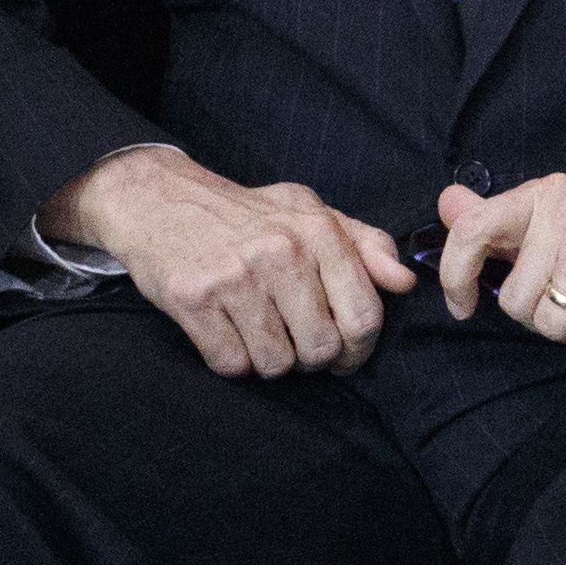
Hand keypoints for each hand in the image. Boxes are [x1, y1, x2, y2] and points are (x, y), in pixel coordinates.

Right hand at [48, 148, 414, 377]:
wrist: (160, 201)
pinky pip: (232, 364)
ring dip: (270, 361)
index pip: (363, 317)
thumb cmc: (245, 214)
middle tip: (296, 345)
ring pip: (276, 363)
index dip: (359, 350)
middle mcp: (280, 253)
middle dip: (312, 359)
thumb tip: (405, 282)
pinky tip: (227, 332)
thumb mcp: (309, 211)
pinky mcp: (193, 300)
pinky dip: (232, 361)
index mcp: (318, 232)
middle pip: (321, 349)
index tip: (345, 354)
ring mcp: (235, 278)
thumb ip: (365, 244)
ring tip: (259, 333)